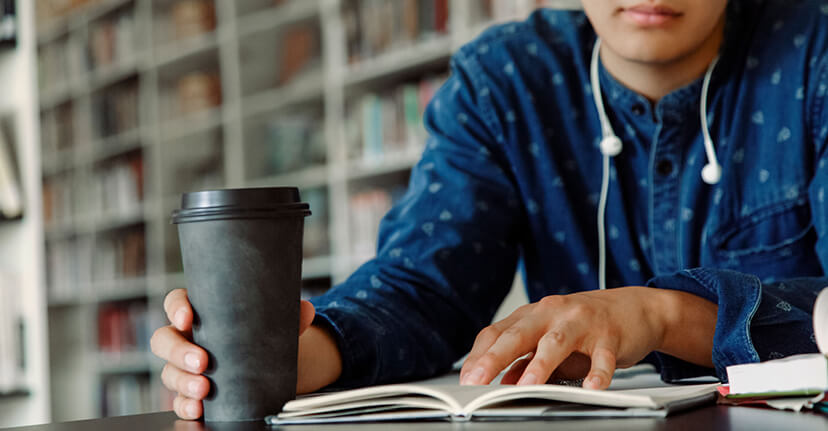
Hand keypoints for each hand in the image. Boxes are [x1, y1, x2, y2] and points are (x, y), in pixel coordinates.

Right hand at [150, 289, 327, 419]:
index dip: (177, 308)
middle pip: (164, 340)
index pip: (177, 303)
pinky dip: (185, 405)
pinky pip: (178, 400)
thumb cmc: (259, 337)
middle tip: (203, 361)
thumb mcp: (273, 325)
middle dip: (179, 352)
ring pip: (169, 373)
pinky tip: (198, 409)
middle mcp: (186, 339)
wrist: (266, 368)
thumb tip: (306, 310)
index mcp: (201, 313)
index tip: (188, 316)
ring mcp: (184, 367)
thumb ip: (288, 316)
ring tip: (205, 389)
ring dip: (184, 382)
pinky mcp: (190, 392)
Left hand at [459, 287, 716, 388]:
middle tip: (477, 381)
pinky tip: (592, 387)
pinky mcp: (610, 333)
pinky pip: (602, 355)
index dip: (479, 355)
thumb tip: (502, 382)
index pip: (497, 332)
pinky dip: (597, 372)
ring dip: (539, 365)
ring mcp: (581, 321)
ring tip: (526, 386)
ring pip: (555, 341)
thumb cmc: (587, 327)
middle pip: (518, 334)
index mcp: (532, 315)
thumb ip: (527, 361)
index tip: (466, 379)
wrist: (636, 308)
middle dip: (494, 358)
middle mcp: (552, 312)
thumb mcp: (552, 343)